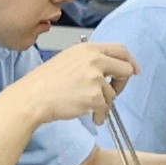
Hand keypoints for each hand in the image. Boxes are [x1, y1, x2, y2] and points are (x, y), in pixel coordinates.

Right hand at [14, 40, 137, 126]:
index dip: (130, 61)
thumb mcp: (68, 60)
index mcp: (87, 48)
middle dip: (121, 83)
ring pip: (113, 93)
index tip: (133, 70)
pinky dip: (99, 115)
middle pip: (126, 69)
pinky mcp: (95, 96)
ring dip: (104, 103)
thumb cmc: (45, 82)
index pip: (120, 50)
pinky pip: (105, 108)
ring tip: (87, 107)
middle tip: (112, 92)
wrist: (32, 97)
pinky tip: (88, 115)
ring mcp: (95, 78)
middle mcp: (94, 60)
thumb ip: (90, 60)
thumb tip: (109, 70)